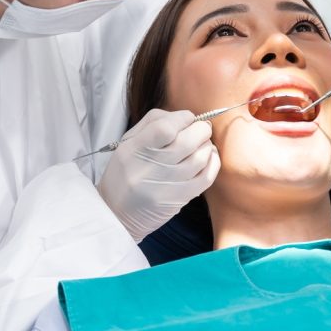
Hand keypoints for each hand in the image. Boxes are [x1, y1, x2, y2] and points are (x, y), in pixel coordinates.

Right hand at [97, 109, 220, 241]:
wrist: (117, 214)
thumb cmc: (124, 173)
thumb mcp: (128, 143)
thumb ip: (153, 123)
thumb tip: (184, 116)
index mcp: (133, 150)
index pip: (165, 128)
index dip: (183, 118)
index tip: (187, 118)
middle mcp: (149, 168)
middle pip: (187, 142)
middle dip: (201, 129)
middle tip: (200, 128)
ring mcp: (166, 186)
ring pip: (200, 158)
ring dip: (206, 145)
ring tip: (202, 143)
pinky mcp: (179, 199)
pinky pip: (206, 177)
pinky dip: (212, 163)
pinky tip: (208, 157)